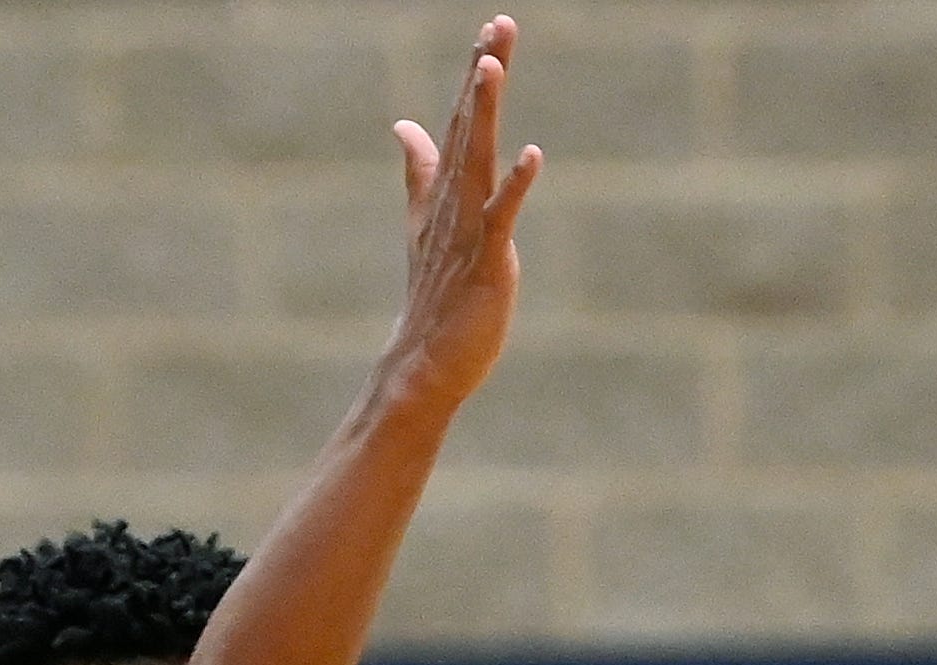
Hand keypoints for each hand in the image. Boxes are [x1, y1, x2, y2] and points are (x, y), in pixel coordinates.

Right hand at [387, 17, 540, 415]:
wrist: (425, 359)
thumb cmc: (436, 296)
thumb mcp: (426, 223)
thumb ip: (419, 172)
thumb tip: (405, 126)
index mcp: (446, 190)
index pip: (462, 120)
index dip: (477, 75)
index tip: (492, 29)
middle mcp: (455, 200)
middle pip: (470, 125)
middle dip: (484, 74)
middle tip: (500, 24)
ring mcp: (468, 229)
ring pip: (478, 159)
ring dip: (484, 113)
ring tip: (492, 65)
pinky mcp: (487, 261)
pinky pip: (501, 217)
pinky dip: (515, 185)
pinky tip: (532, 155)